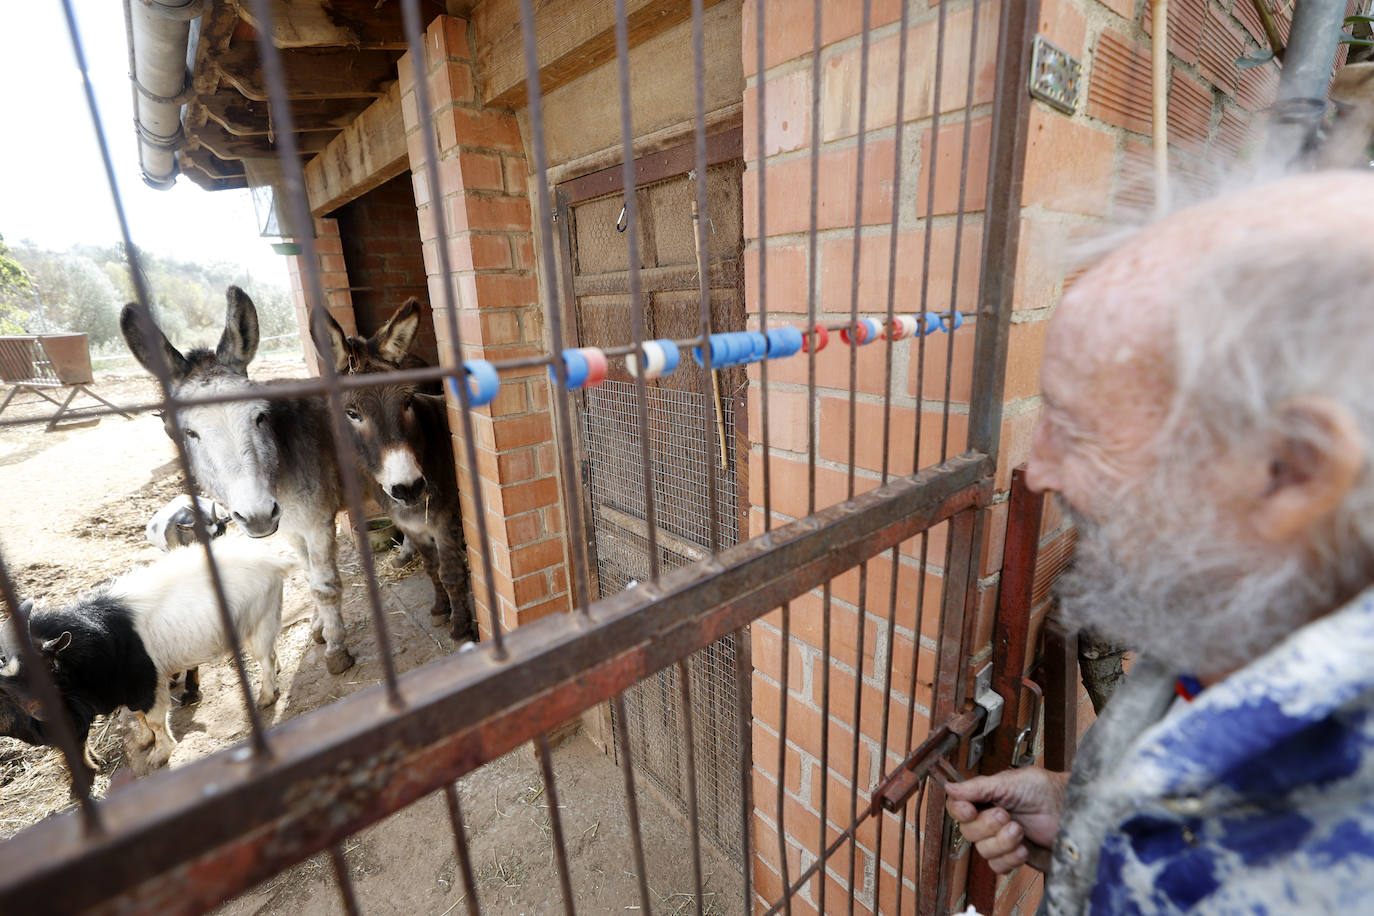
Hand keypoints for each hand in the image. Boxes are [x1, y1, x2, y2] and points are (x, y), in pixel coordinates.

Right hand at [943, 766, 1068, 874]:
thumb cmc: (1048, 791)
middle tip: (1007, 816)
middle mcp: (990, 819)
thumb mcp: (1011, 782)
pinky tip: (1024, 848)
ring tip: (1020, 831)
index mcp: (986, 798)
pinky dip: (1010, 859)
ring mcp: (1001, 839)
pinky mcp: (1013, 857)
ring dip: (1002, 843)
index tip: (970, 810)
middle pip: (968, 831)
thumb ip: (979, 787)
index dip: (960, 811)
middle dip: (988, 826)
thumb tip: (950, 788)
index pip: (958, 807)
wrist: (1074, 813)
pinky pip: (997, 866)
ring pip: (982, 851)